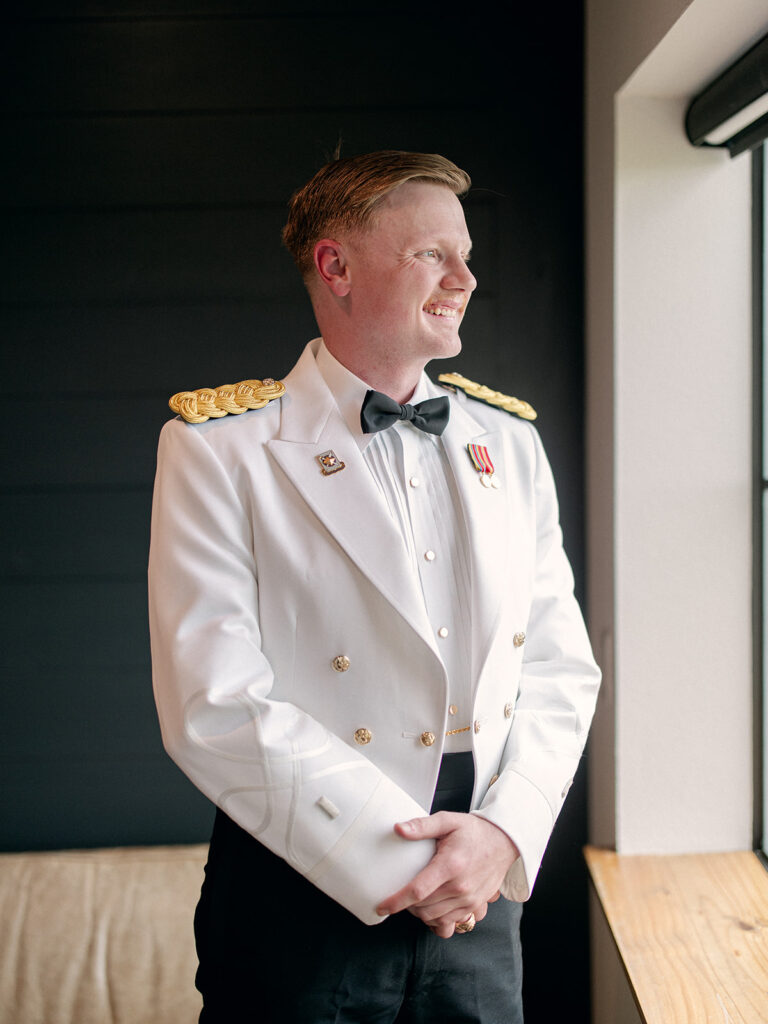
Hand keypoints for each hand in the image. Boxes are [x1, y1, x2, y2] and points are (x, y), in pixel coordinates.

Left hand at [376, 812, 518, 937]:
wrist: (504, 842)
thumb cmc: (474, 831)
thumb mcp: (448, 820)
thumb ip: (422, 826)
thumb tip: (398, 828)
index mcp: (450, 865)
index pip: (417, 891)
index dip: (396, 901)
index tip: (381, 907)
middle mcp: (460, 887)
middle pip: (423, 908)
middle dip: (406, 906)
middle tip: (400, 893)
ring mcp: (469, 900)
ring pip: (435, 919)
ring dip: (420, 914)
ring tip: (415, 900)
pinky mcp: (475, 907)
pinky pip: (451, 925)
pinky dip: (438, 922)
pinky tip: (432, 910)